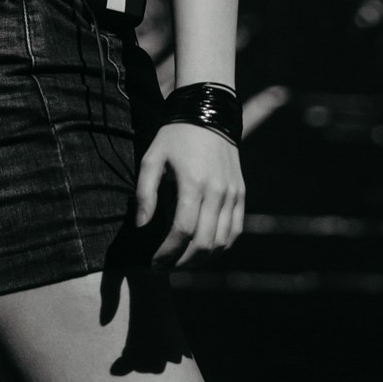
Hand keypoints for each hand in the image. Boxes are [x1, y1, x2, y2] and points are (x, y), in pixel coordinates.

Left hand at [135, 122, 245, 268]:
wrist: (208, 114)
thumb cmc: (174, 137)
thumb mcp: (152, 158)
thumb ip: (145, 194)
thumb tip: (141, 227)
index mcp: (193, 183)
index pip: (183, 231)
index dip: (168, 252)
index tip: (154, 262)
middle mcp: (217, 191)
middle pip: (204, 242)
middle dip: (182, 262)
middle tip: (164, 267)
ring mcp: (232, 193)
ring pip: (222, 242)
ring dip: (201, 259)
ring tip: (181, 262)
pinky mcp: (240, 193)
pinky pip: (235, 231)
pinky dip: (221, 247)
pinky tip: (204, 251)